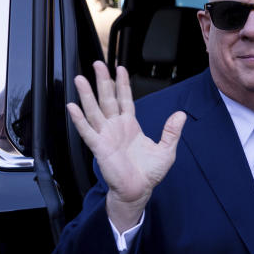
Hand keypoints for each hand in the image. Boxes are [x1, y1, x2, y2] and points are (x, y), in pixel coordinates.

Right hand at [67, 61, 186, 230]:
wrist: (139, 190)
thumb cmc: (149, 173)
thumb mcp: (166, 150)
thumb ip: (172, 131)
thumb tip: (181, 114)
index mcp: (130, 125)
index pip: (125, 99)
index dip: (122, 84)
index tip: (120, 68)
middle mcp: (116, 127)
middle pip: (107, 99)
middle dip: (103, 81)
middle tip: (98, 63)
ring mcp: (106, 136)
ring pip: (94, 111)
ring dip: (87, 95)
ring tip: (80, 79)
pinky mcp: (100, 147)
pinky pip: (87, 131)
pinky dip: (79, 120)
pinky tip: (72, 107)